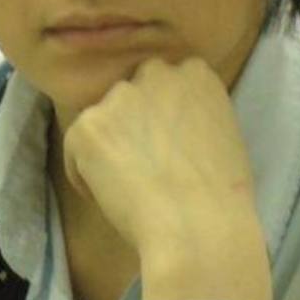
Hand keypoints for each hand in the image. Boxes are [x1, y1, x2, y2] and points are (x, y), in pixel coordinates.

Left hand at [62, 57, 269, 299]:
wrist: (198, 226)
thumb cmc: (221, 196)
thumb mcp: (224, 136)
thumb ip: (195, 116)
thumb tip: (170, 126)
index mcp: (195, 74)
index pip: (164, 82)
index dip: (158, 115)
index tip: (163, 144)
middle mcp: (157, 74)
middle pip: (130, 94)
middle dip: (130, 122)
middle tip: (140, 163)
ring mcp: (119, 97)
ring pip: (101, 121)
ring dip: (107, 147)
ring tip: (126, 187)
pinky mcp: (88, 125)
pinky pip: (75, 148)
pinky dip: (84, 174)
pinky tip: (110, 198)